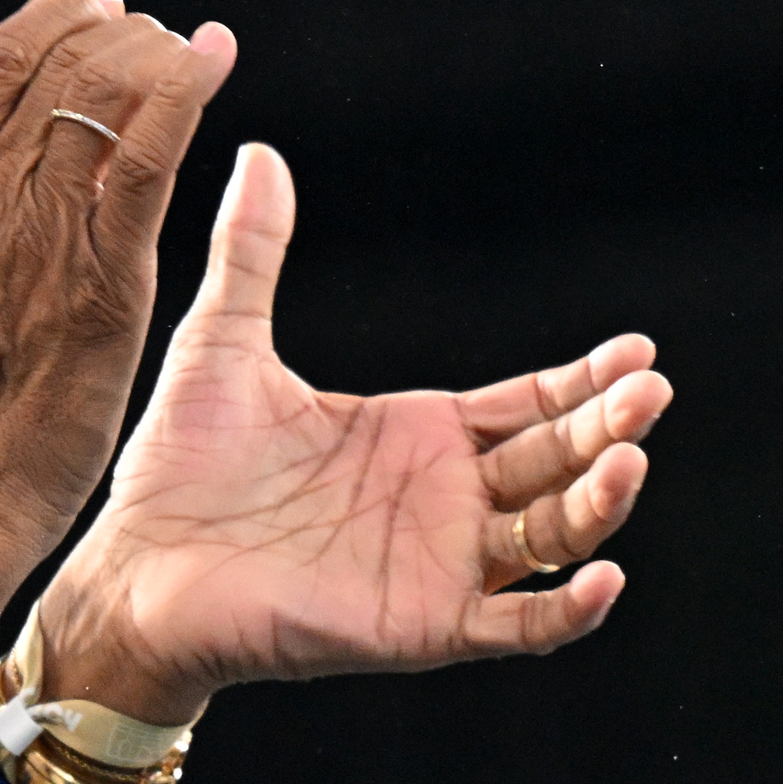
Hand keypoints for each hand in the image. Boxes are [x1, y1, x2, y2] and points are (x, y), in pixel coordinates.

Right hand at [0, 0, 238, 631]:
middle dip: (114, 30)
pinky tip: (212, 65)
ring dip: (155, 55)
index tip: (94, 6)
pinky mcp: (105, 282)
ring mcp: (45, 235)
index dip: (51, 19)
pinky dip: (184, 100)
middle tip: (145, 31)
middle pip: (60, 66)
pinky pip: (149, 162)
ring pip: (108, 99)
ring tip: (185, 49)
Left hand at [33, 142, 670, 711]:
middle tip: (647, 391)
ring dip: (598, 504)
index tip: (637, 350)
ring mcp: (438, 568)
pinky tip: (604, 578)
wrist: (134, 570)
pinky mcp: (419, 629)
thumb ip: (252, 253)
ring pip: (551, 539)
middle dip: (607, 427)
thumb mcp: (224, 344)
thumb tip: (259, 155)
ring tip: (627, 460)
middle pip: (556, 463)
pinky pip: (513, 628)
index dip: (584, 380)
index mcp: (417, 436)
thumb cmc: (178, 467)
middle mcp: (443, 502)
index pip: (530, 406)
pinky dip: (566, 612)